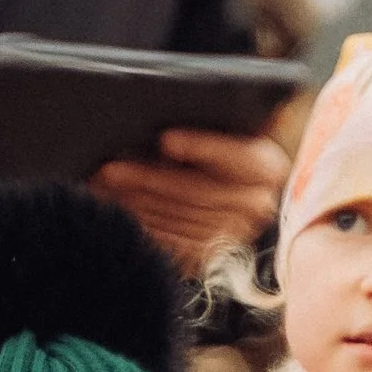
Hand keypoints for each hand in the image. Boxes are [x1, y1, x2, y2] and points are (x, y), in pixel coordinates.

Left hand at [89, 125, 289, 277]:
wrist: (240, 191)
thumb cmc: (227, 147)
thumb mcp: (231, 130)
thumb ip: (215, 119)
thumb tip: (176, 116)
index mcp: (267, 166)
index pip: (235, 155)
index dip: (200, 147)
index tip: (166, 140)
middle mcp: (257, 204)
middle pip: (197, 191)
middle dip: (149, 179)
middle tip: (111, 169)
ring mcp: (235, 234)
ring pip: (180, 218)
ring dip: (138, 203)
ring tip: (104, 187)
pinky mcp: (212, 255)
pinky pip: (173, 243)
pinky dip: (144, 226)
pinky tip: (118, 211)